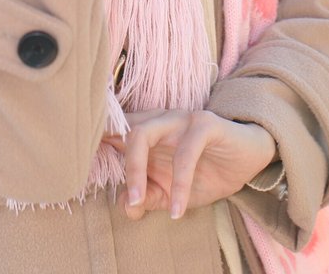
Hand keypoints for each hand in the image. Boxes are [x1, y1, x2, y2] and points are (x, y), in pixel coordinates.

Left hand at [104, 110, 276, 221]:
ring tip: (140, 201)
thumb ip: (149, 198)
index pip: (114, 130)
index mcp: (147, 131)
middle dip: (118, 165)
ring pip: (144, 133)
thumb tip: (127, 207)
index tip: (78, 164)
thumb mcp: (173, 193)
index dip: (95, 142)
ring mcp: (179, 118)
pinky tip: (178, 210)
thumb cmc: (207, 171)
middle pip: (123, 131)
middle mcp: (158, 120)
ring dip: (136, 170)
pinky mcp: (204, 124)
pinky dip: (179, 184)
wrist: (250, 157)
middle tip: (128, 199)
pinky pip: (185, 153)